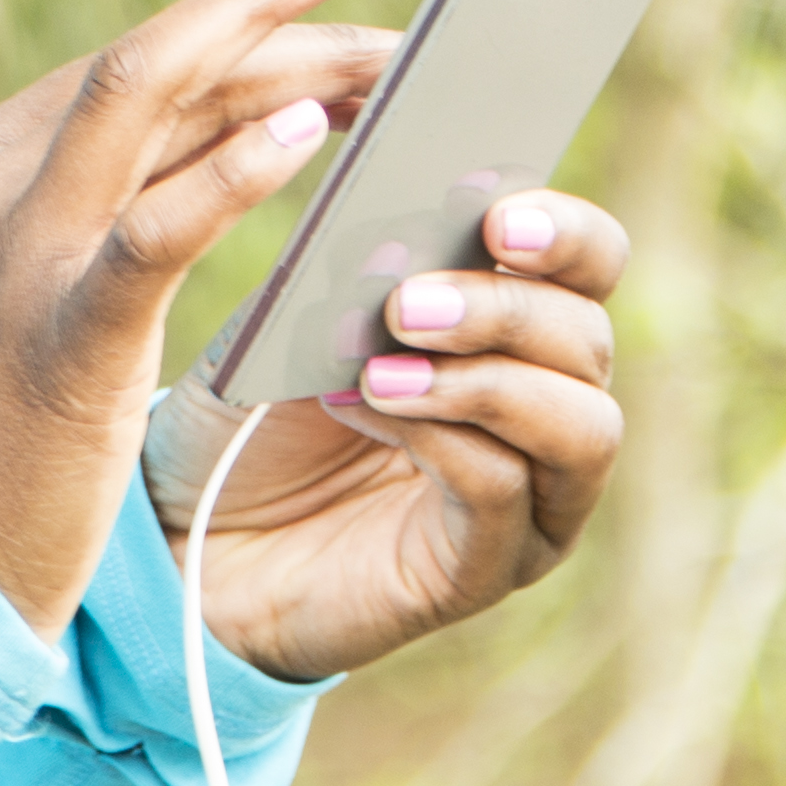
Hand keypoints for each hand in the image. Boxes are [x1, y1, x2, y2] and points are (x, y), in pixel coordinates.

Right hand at [0, 0, 400, 637]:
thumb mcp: (15, 311)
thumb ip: (91, 224)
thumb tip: (234, 150)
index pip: (123, 67)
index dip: (240, 29)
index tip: (331, 5)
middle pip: (153, 62)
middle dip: (282, 21)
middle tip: (399, 23)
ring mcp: (8, 253)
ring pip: (158, 102)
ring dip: (291, 67)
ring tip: (394, 57)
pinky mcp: (56, 337)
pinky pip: (157, 228)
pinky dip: (239, 171)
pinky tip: (315, 137)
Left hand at [141, 189, 625, 683]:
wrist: (193, 537)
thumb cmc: (255, 415)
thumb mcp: (296, 319)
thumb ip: (358, 271)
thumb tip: (403, 228)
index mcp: (516, 328)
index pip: (591, 266)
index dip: (565, 234)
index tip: (498, 218)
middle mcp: (547, 411)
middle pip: (588, 340)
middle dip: (506, 308)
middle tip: (408, 302)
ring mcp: (532, 499)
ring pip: (580, 424)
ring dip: (487, 381)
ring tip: (384, 366)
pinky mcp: (490, 567)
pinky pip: (506, 492)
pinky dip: (442, 440)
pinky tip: (368, 409)